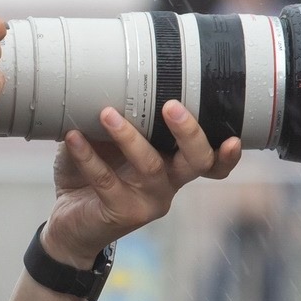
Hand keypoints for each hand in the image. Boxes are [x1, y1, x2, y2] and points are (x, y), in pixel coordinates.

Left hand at [41, 101, 240, 267]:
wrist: (67, 222)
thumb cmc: (91, 175)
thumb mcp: (107, 143)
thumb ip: (116, 118)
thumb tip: (108, 79)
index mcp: (174, 165)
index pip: (212, 162)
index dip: (228, 155)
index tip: (232, 138)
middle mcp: (169, 184)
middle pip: (197, 162)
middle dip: (189, 133)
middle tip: (171, 106)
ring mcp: (148, 202)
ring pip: (151, 167)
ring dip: (130, 137)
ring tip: (107, 113)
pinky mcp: (121, 213)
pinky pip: (107, 181)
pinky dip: (88, 156)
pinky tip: (73, 137)